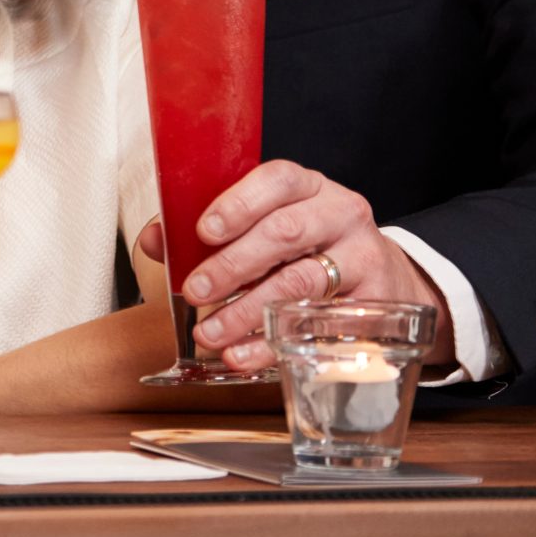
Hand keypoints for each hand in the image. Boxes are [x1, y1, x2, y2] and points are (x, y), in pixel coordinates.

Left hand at [135, 160, 452, 370]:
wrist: (380, 275)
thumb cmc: (306, 246)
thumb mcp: (264, 224)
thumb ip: (208, 229)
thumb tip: (155, 240)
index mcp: (308, 186)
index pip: (277, 180)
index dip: (238, 204)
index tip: (203, 231)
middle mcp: (340, 213)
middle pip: (285, 233)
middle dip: (233, 265)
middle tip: (196, 290)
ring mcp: (363, 257)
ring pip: (301, 282)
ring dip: (247, 311)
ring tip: (209, 332)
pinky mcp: (375, 303)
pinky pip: (319, 327)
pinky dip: (274, 343)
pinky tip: (244, 356)